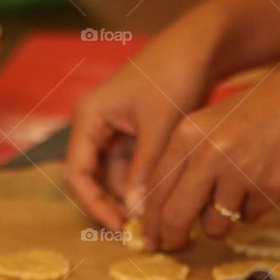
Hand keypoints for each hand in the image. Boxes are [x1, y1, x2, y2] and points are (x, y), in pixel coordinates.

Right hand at [65, 21, 220, 228]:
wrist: (202, 47)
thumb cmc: (175, 76)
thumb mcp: (160, 128)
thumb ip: (145, 172)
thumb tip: (136, 214)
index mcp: (89, 118)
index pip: (77, 173)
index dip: (94, 205)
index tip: (119, 228)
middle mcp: (95, 126)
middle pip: (93, 180)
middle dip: (113, 205)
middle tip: (139, 232)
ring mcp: (114, 131)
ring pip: (114, 178)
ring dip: (131, 199)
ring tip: (156, 220)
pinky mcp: (134, 135)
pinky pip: (132, 169)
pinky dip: (145, 186)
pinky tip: (163, 202)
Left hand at [143, 60, 279, 250]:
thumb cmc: (259, 113)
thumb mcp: (211, 124)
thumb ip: (186, 162)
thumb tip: (163, 213)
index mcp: (188, 134)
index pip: (156, 190)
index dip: (151, 222)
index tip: (150, 239)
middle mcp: (208, 153)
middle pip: (176, 216)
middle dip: (174, 238)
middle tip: (176, 246)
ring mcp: (240, 171)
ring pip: (215, 224)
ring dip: (221, 222)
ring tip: (237, 194)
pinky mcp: (269, 187)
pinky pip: (249, 217)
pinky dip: (253, 208)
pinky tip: (264, 180)